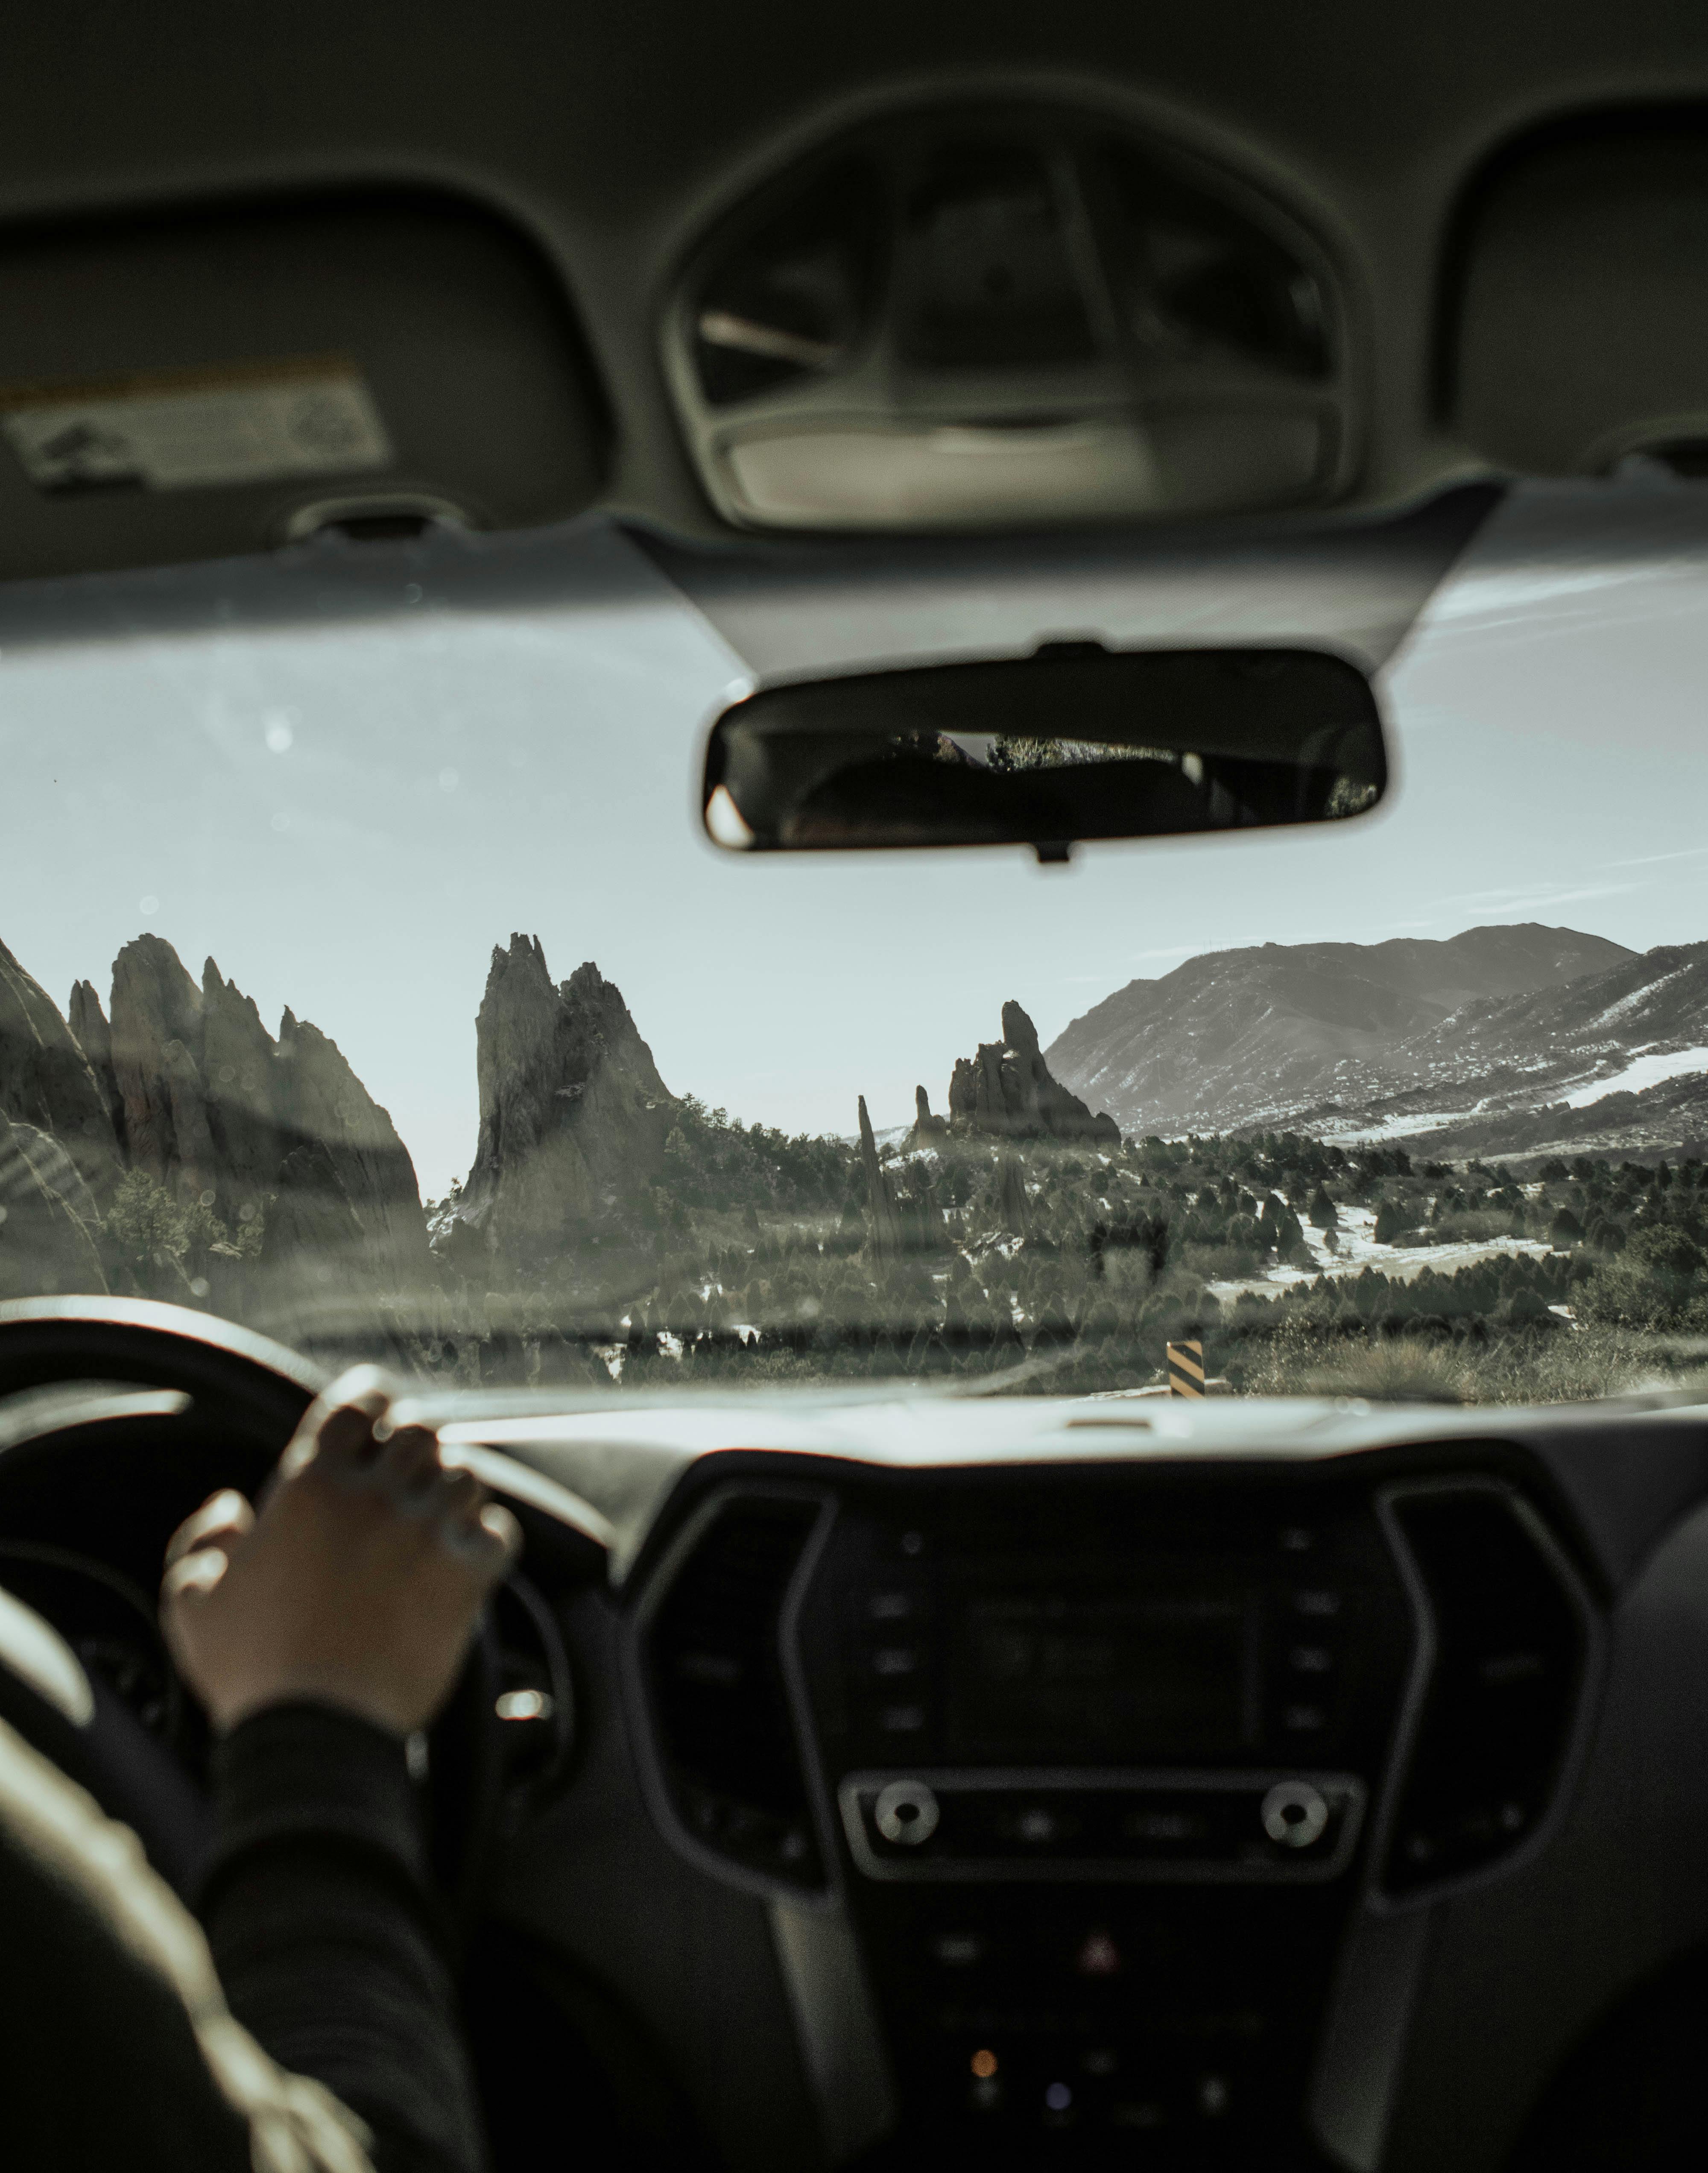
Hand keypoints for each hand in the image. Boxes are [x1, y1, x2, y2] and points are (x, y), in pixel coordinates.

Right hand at [161, 1367, 520, 1736]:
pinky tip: (466, 1560)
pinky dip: (487, 1541)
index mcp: (310, 1487)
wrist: (314, 1734)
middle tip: (405, 1479)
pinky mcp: (465, 1578)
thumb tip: (230, 1508)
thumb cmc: (250, 1671)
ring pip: (466, 1475)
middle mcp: (374, 1498)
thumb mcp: (193, 1602)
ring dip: (452, 1492)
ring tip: (435, 1520)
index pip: (358, 1402)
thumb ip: (201, 1540)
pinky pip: (498, 1532)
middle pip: (422, 1431)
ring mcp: (425, 1534)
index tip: (375, 1422)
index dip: (371, 1404)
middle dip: (416, 1449)